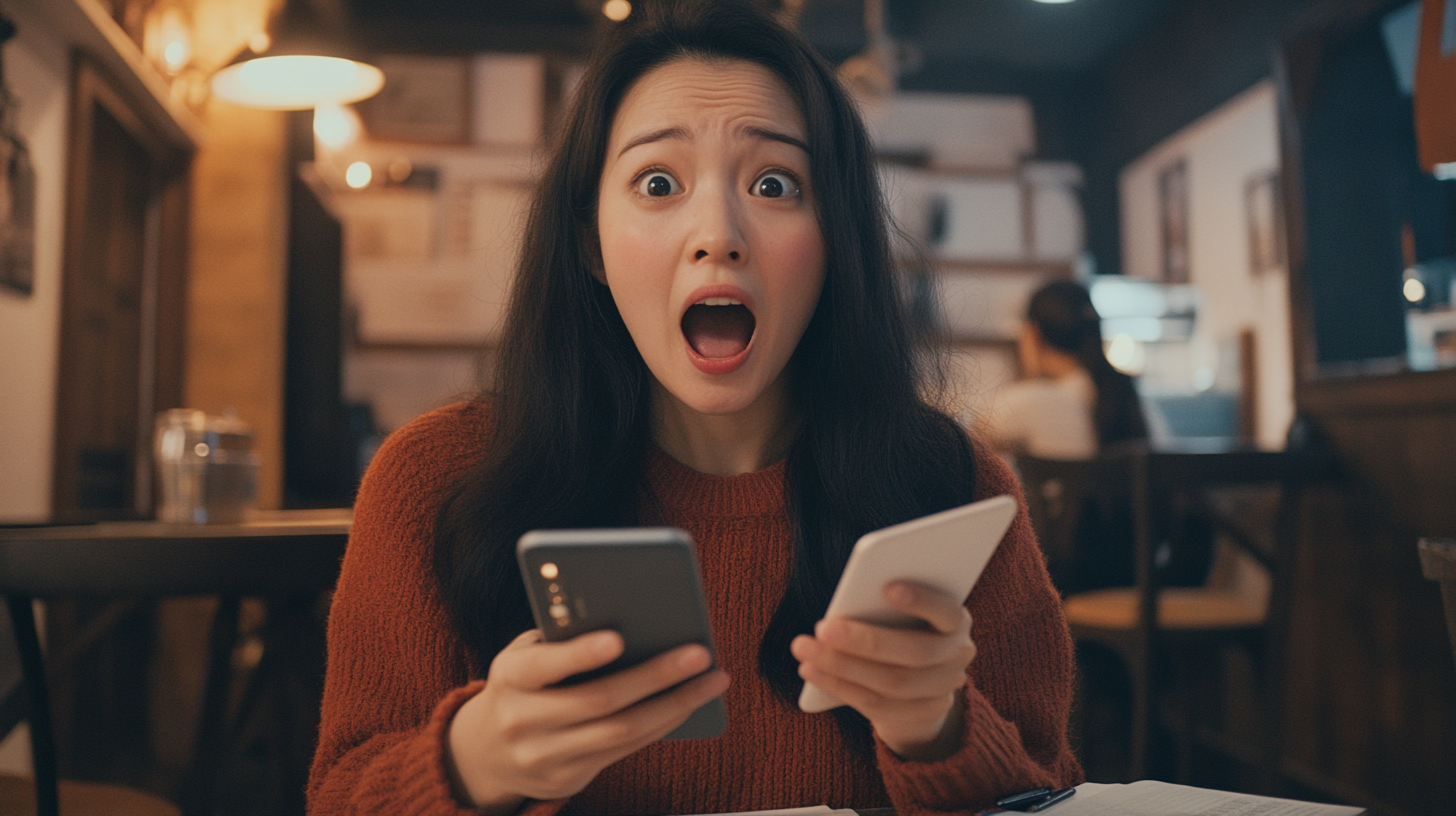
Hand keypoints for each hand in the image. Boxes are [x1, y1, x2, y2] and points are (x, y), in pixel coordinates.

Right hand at [446, 629, 729, 813]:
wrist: (485, 752)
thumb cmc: (524, 682)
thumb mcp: (526, 655)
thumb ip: (563, 638)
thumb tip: (633, 618)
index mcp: (509, 677)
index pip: (544, 666)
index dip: (579, 654)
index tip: (618, 638)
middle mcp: (521, 721)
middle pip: (599, 700)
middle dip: (655, 676)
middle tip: (699, 652)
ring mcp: (544, 757)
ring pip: (621, 732)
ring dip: (675, 704)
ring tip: (712, 680)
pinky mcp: (567, 780)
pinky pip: (624, 751)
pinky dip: (662, 725)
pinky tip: (689, 703)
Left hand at [791, 581, 974, 760]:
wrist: (924, 678)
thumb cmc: (902, 624)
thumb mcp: (902, 611)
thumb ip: (885, 605)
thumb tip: (847, 605)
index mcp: (956, 621)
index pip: (947, 611)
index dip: (922, 601)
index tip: (888, 587)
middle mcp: (957, 655)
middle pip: (914, 653)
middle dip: (864, 641)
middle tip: (822, 628)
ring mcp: (943, 689)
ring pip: (892, 683)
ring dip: (842, 667)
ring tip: (805, 649)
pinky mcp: (922, 713)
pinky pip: (877, 704)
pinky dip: (839, 686)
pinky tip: (811, 670)